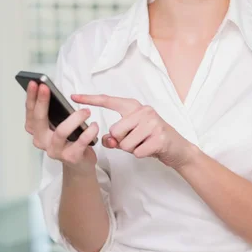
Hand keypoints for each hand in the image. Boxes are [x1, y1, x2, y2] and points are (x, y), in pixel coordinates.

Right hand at [24, 81, 98, 174]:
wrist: (79, 164)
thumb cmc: (69, 139)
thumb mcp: (59, 124)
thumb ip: (54, 112)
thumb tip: (51, 91)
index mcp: (37, 132)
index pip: (31, 112)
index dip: (31, 97)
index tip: (34, 83)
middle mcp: (43, 141)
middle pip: (39, 120)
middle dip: (42, 102)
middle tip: (47, 88)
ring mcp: (56, 151)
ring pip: (61, 131)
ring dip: (74, 118)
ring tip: (86, 111)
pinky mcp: (71, 157)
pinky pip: (80, 142)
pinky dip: (89, 132)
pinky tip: (95, 125)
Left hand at [71, 93, 196, 170]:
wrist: (178, 149)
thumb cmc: (151, 140)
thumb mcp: (131, 136)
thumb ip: (115, 137)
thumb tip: (106, 140)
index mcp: (134, 107)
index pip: (109, 101)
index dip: (90, 99)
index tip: (73, 96)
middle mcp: (143, 110)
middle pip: (114, 131)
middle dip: (121, 142)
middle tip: (137, 141)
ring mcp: (153, 123)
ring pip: (125, 143)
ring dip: (132, 149)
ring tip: (144, 144)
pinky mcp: (159, 137)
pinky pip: (137, 152)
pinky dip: (141, 155)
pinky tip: (151, 149)